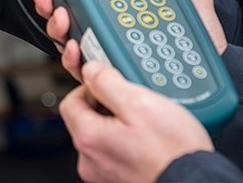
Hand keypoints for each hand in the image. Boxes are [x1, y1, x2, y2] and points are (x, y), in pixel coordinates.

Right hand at [31, 0, 227, 75]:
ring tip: (61, 18)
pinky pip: (85, 70)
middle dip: (48, 7)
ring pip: (68, 42)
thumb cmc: (198, 30)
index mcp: (118, 6)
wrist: (213, 61)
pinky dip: (73, 60)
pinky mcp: (114, 72)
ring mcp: (108, 51)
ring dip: (57, 29)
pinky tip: (75, 48)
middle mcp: (107, 28)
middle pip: (65, 17)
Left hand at [60, 62, 213, 182]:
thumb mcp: (140, 102)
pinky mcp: (121, 178)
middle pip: (86, 118)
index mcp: (88, 137)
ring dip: (121, 123)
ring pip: (103, 135)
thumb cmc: (173, 152)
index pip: (70, 101)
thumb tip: (90, 70)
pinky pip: (117, 151)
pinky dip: (129, 141)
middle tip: (134, 101)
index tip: (108, 83)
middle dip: (107, 104)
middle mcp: (91, 159)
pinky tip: (150, 138)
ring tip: (147, 121)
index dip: (88, 87)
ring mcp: (105, 172)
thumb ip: (107, 81)